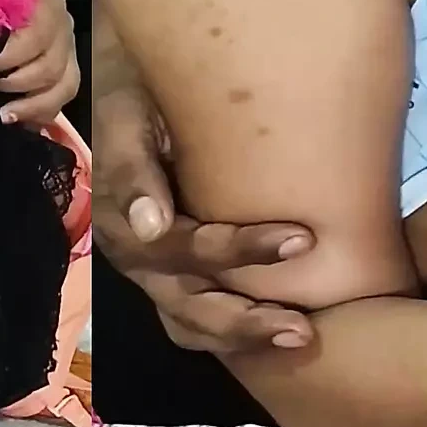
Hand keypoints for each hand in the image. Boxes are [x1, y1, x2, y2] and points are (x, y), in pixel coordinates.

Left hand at [0, 0, 80, 125]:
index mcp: (45, 1)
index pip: (37, 35)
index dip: (8, 56)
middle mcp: (63, 25)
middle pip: (50, 67)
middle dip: (11, 83)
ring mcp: (69, 49)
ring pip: (64, 86)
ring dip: (31, 105)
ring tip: (2, 114)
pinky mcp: (68, 69)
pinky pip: (63, 98)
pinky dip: (41, 113)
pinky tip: (18, 119)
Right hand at [94, 68, 315, 351]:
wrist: (133, 89)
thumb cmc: (137, 96)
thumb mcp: (126, 116)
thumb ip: (132, 166)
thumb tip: (149, 225)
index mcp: (123, 223)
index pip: (187, 249)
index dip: (243, 250)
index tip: (302, 240)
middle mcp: (139, 260)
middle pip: (190, 307)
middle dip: (245, 321)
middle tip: (303, 329)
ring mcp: (156, 276)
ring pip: (194, 326)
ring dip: (244, 337)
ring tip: (300, 337)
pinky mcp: (176, 279)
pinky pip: (200, 322)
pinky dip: (236, 335)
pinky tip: (280, 333)